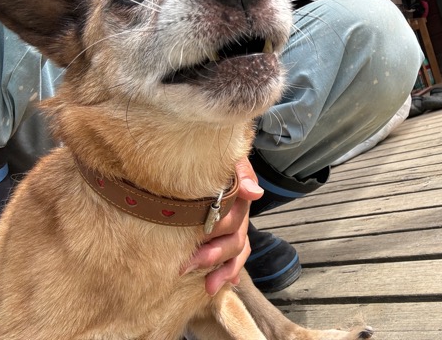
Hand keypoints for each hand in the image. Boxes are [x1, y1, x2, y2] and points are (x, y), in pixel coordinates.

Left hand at [181, 157, 262, 294]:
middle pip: (235, 238)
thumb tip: (254, 193)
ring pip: (237, 251)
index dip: (219, 226)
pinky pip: (237, 258)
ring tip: (208, 285)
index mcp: (238, 194)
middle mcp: (240, 212)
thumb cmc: (215, 159)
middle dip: (213, 254)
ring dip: (223, 269)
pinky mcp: (229, 236)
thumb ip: (241, 173)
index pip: (236, 214)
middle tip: (188, 264)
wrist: (210, 154)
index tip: (200, 236)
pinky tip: (221, 285)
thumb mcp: (229, 161)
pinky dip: (231, 272)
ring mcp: (236, 226)